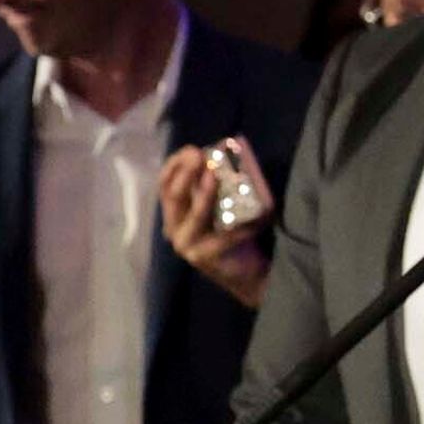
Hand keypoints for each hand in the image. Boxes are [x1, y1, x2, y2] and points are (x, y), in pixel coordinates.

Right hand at [159, 137, 269, 311]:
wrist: (245, 274)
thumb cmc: (233, 235)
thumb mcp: (220, 208)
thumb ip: (215, 189)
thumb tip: (223, 157)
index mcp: (175, 214)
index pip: (165, 185)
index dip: (175, 166)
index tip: (191, 150)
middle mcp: (174, 229)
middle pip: (173, 196)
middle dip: (186, 173)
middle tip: (200, 156)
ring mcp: (186, 245)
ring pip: (194, 214)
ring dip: (204, 193)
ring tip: (214, 177)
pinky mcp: (203, 258)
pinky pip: (225, 236)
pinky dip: (242, 224)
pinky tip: (258, 215)